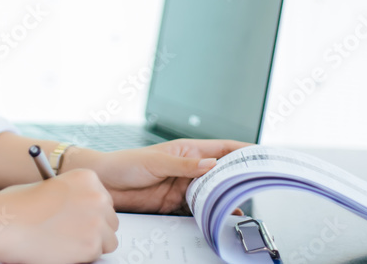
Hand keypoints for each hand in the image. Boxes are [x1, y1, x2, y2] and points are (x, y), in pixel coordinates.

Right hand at [0, 168, 118, 263]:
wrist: (7, 223)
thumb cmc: (18, 205)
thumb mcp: (51, 186)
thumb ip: (73, 196)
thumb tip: (83, 212)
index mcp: (87, 178)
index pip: (104, 200)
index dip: (91, 211)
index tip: (80, 217)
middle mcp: (97, 197)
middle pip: (110, 219)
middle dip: (94, 228)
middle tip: (72, 233)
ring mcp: (96, 221)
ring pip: (109, 239)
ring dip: (92, 243)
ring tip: (67, 242)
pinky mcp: (91, 245)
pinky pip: (97, 254)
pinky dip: (83, 256)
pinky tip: (63, 249)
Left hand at [65, 139, 251, 214]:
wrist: (103, 183)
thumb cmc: (124, 163)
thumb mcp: (155, 161)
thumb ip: (183, 165)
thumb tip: (210, 164)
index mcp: (187, 150)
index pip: (222, 148)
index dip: (243, 150)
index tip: (262, 155)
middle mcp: (189, 168)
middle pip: (222, 172)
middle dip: (239, 177)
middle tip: (258, 185)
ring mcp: (183, 186)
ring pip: (212, 192)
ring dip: (226, 197)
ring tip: (243, 204)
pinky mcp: (175, 204)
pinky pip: (198, 208)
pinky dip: (210, 212)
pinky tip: (220, 217)